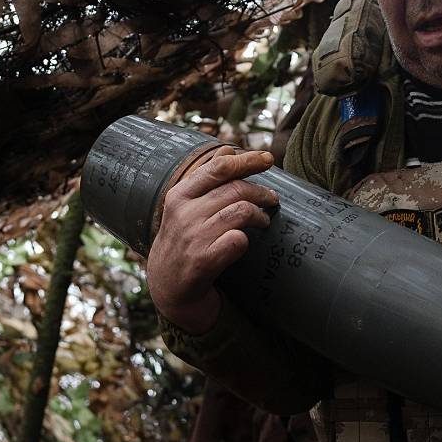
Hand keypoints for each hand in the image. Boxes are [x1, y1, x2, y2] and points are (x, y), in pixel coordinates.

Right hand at [146, 146, 278, 333]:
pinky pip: (237, 240)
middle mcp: (184, 214)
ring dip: (260, 215)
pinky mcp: (204, 262)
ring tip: (264, 221)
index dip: (247, 159)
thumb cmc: (182, 243)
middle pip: (235, 188)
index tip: (268, 159)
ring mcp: (194, 237)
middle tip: (273, 199)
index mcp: (179, 195)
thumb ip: (204, 183)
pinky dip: (247, 239)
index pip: (219, 167)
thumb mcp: (183, 209)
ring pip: (241, 211)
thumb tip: (229, 153)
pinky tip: (246, 241)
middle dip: (262, 191)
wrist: (168, 288)